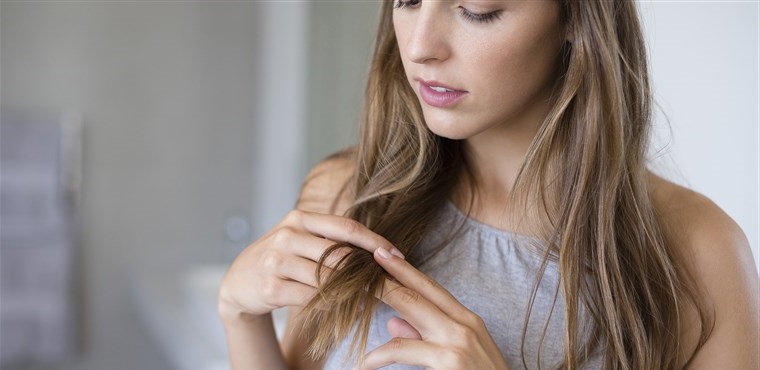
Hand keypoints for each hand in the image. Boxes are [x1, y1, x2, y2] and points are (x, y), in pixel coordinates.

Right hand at [218, 210, 402, 320]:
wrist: (240, 280)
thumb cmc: (281, 258)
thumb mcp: (301, 238)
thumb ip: (331, 239)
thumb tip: (378, 250)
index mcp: (300, 218)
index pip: (346, 227)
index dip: (374, 241)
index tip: (397, 255)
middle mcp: (287, 235)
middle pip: (338, 254)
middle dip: (366, 271)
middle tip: (388, 283)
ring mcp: (276, 260)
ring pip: (326, 278)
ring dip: (353, 291)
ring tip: (372, 298)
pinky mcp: (270, 286)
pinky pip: (311, 298)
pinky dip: (333, 306)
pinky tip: (347, 309)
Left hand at [357, 247, 510, 369]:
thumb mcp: (456, 356)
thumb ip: (424, 338)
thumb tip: (392, 322)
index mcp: (468, 321)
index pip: (432, 288)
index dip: (407, 270)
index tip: (385, 254)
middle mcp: (465, 324)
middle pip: (420, 290)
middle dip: (391, 272)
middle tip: (366, 255)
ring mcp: (458, 341)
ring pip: (411, 308)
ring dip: (380, 299)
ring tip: (352, 296)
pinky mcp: (449, 359)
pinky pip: (403, 350)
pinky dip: (379, 355)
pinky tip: (365, 362)